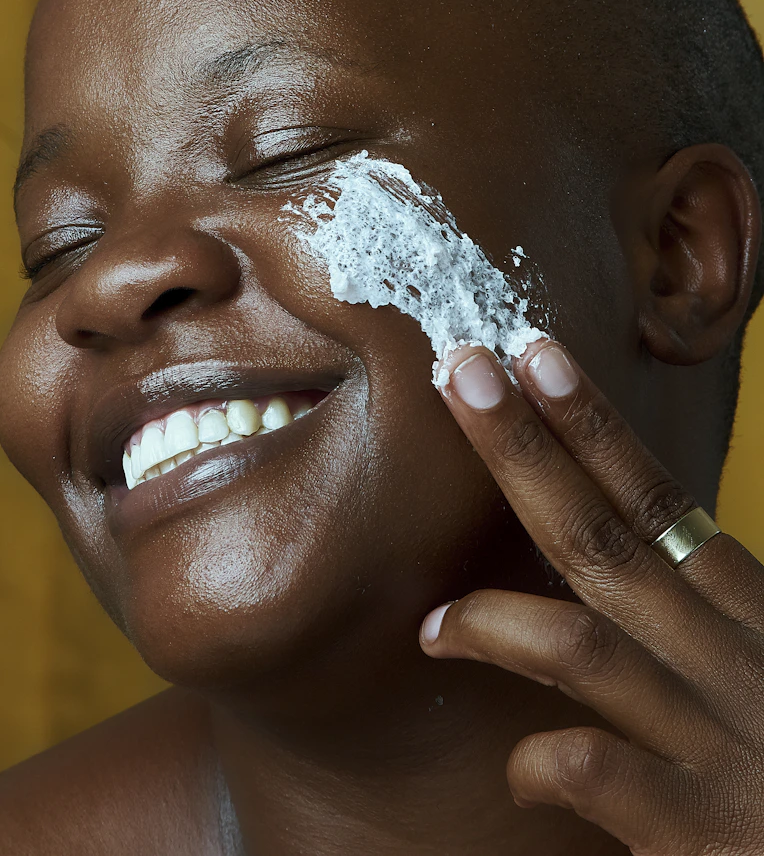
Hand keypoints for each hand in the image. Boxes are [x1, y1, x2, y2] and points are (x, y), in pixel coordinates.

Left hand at [420, 340, 763, 854]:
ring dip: (495, 618)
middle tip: (462, 374)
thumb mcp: (763, 666)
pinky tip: (517, 769)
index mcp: (747, 611)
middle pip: (606, 536)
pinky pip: (594, 769)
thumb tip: (631, 548)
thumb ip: (703, 612)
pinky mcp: (698, 825)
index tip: (535, 355)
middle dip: (525, 452)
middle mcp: (730, 655)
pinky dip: (540, 759)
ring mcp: (713, 737)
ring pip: (584, 644)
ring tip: (432, 624)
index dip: (592, 423)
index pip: (657, 498)